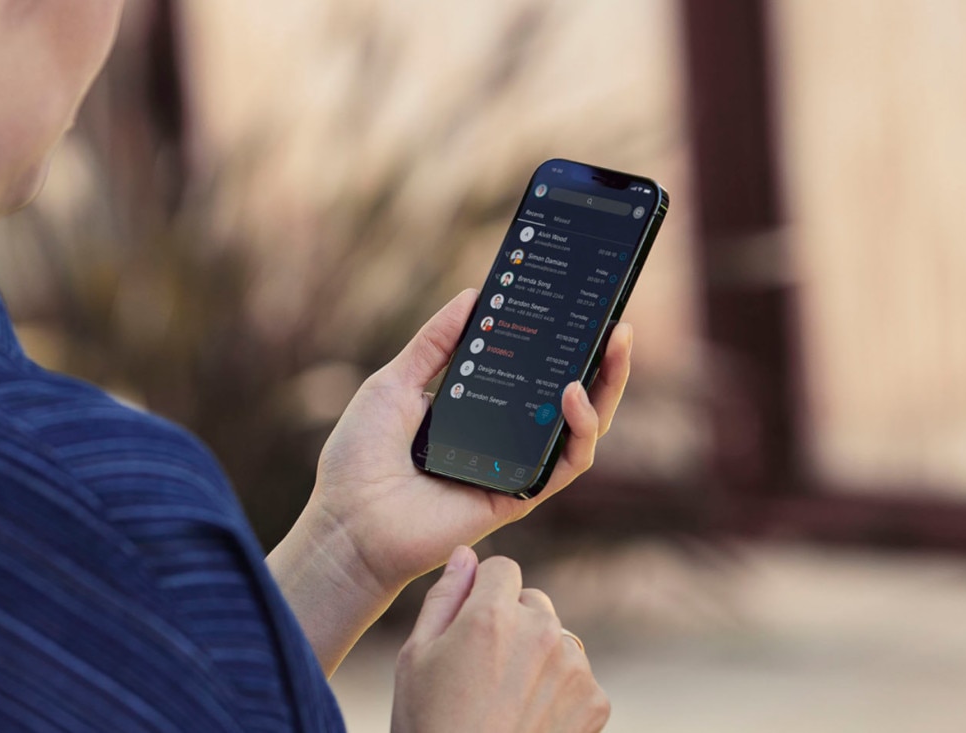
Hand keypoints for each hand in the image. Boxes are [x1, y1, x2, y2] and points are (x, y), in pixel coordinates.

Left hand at [312, 288, 632, 590]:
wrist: (347, 522)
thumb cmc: (360, 457)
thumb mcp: (394, 383)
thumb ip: (435, 342)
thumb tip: (473, 294)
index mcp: (478, 408)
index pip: (532, 371)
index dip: (561, 342)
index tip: (581, 304)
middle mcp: (504, 437)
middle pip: (570, 398)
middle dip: (603, 362)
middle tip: (618, 324)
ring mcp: (515, 468)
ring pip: (581, 430)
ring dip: (606, 390)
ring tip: (612, 350)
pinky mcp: (519, 497)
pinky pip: (565, 464)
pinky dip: (580, 430)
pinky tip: (575, 395)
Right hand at [392, 547, 610, 732]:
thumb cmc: (429, 727)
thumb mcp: (415, 659)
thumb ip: (444, 597)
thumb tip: (465, 554)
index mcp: (492, 616)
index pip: (502, 568)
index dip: (483, 593)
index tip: (470, 626)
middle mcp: (540, 632)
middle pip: (532, 602)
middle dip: (511, 624)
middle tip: (483, 672)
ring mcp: (573, 668)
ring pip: (555, 639)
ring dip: (537, 657)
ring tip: (504, 702)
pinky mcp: (595, 701)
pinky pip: (576, 676)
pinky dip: (558, 692)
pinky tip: (528, 720)